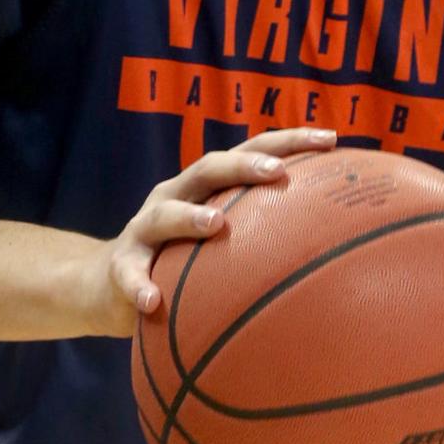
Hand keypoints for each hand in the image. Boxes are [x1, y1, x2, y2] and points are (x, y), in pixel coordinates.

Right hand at [94, 127, 337, 335]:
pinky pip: (129, 275)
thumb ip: (266, 237)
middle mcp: (174, 195)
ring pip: (164, 214)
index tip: (330, 139)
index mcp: (206, 187)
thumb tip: (339, 250)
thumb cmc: (181, 261)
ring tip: (216, 225)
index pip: (251, 152)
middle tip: (277, 173)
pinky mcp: (120, 265)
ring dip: (189, 216)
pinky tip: (153, 303)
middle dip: (243, 165)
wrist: (105, 285)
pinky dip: (140, 286)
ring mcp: (144, 229)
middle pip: (208, 168)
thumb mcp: (221, 244)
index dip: (288, 142)